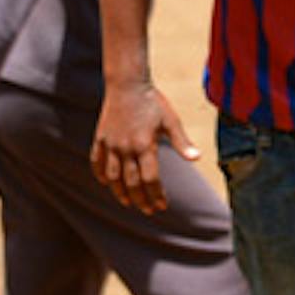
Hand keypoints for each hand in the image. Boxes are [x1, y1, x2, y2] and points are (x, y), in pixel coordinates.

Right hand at [92, 81, 197, 213]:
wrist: (127, 84)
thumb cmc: (153, 102)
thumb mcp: (171, 121)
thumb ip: (182, 142)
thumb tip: (197, 158)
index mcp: (144, 145)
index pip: (150, 179)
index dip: (156, 195)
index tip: (162, 205)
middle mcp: (125, 148)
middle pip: (132, 183)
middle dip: (141, 199)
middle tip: (149, 210)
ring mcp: (110, 144)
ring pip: (113, 177)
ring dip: (120, 192)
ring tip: (128, 203)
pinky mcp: (100, 138)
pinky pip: (97, 161)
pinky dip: (101, 174)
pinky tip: (107, 183)